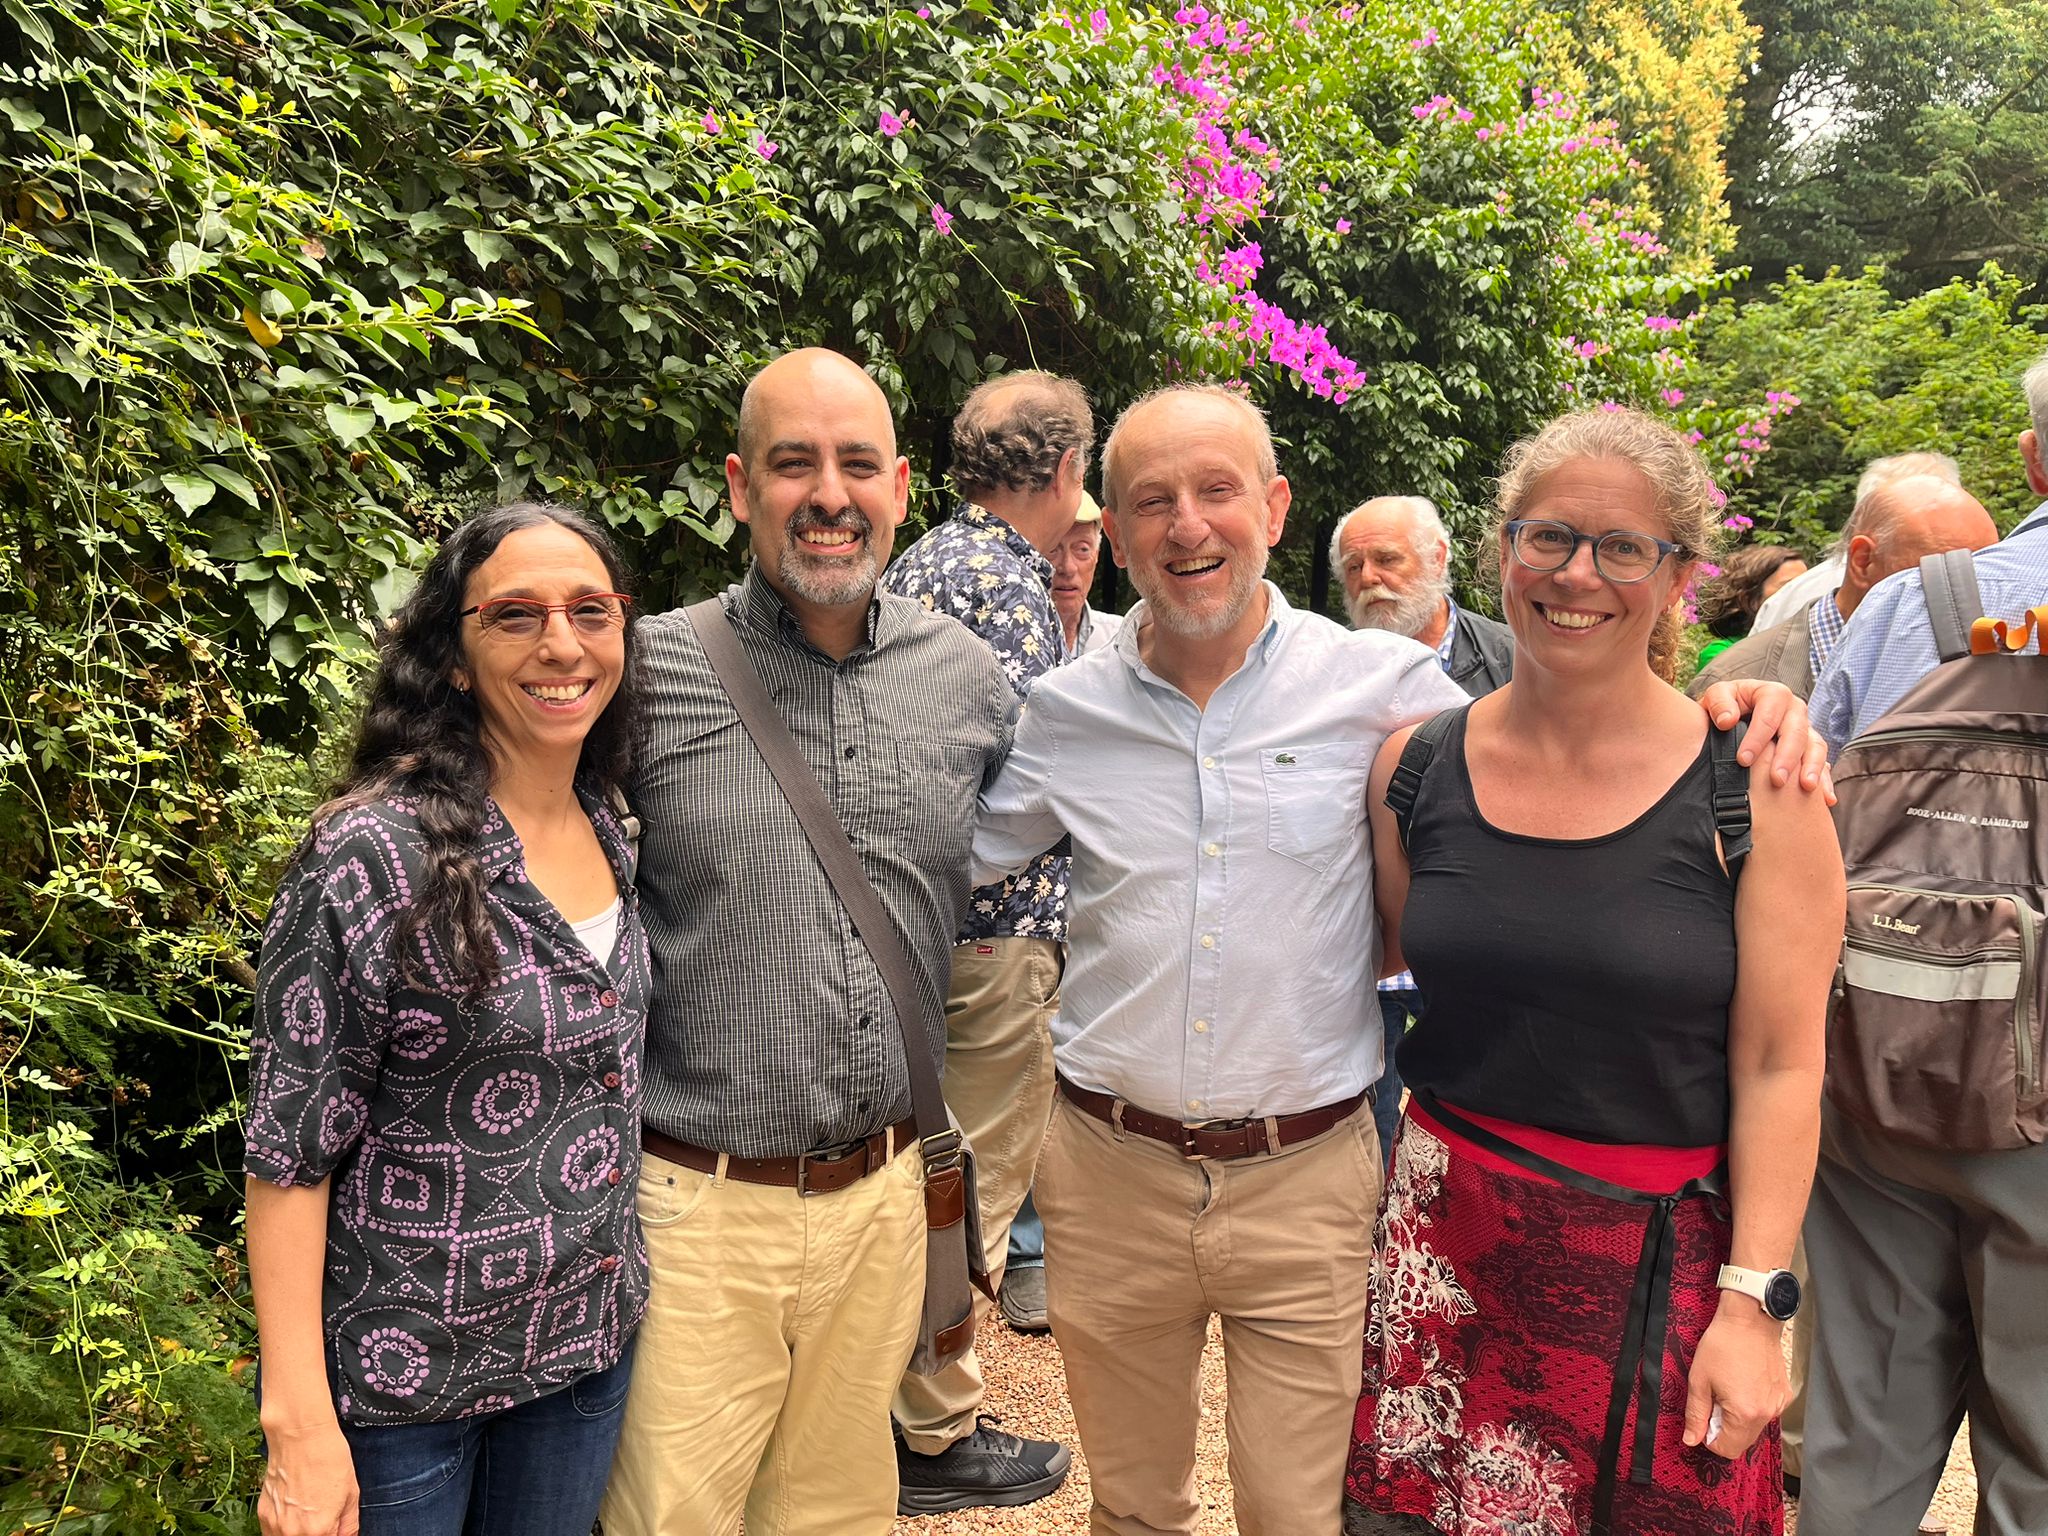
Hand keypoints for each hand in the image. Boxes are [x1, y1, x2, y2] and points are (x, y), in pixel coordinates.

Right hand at [258, 1418, 359, 1535]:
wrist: (301, 1437)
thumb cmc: (330, 1460)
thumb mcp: (351, 1494)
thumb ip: (348, 1526)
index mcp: (319, 1530)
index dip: (333, 1535)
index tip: (334, 1528)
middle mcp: (293, 1533)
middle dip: (318, 1534)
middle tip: (323, 1519)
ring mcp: (274, 1526)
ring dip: (299, 1534)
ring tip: (309, 1516)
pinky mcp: (262, 1516)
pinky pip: (273, 1534)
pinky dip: (283, 1530)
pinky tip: (294, 1513)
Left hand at [1681, 1302, 1789, 1461]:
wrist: (1750, 1319)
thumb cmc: (1722, 1345)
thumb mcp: (1699, 1379)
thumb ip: (1696, 1414)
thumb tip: (1691, 1440)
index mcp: (1745, 1414)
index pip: (1728, 1449)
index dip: (1710, 1438)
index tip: (1704, 1417)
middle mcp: (1767, 1414)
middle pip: (1743, 1441)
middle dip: (1724, 1428)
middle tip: (1714, 1400)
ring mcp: (1779, 1404)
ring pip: (1755, 1427)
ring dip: (1739, 1417)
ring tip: (1729, 1388)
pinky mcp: (1785, 1394)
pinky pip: (1766, 1411)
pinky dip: (1753, 1406)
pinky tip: (1744, 1382)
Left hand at [1696, 680, 1835, 802]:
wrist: (1733, 714)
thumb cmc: (1726, 705)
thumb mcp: (1717, 695)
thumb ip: (1719, 702)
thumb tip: (1727, 720)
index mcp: (1773, 695)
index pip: (1769, 715)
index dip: (1757, 738)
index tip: (1743, 760)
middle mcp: (1794, 710)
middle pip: (1796, 732)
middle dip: (1787, 757)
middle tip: (1776, 779)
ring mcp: (1805, 729)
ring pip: (1815, 746)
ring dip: (1812, 767)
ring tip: (1806, 787)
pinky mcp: (1810, 748)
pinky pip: (1822, 762)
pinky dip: (1824, 779)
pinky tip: (1825, 798)